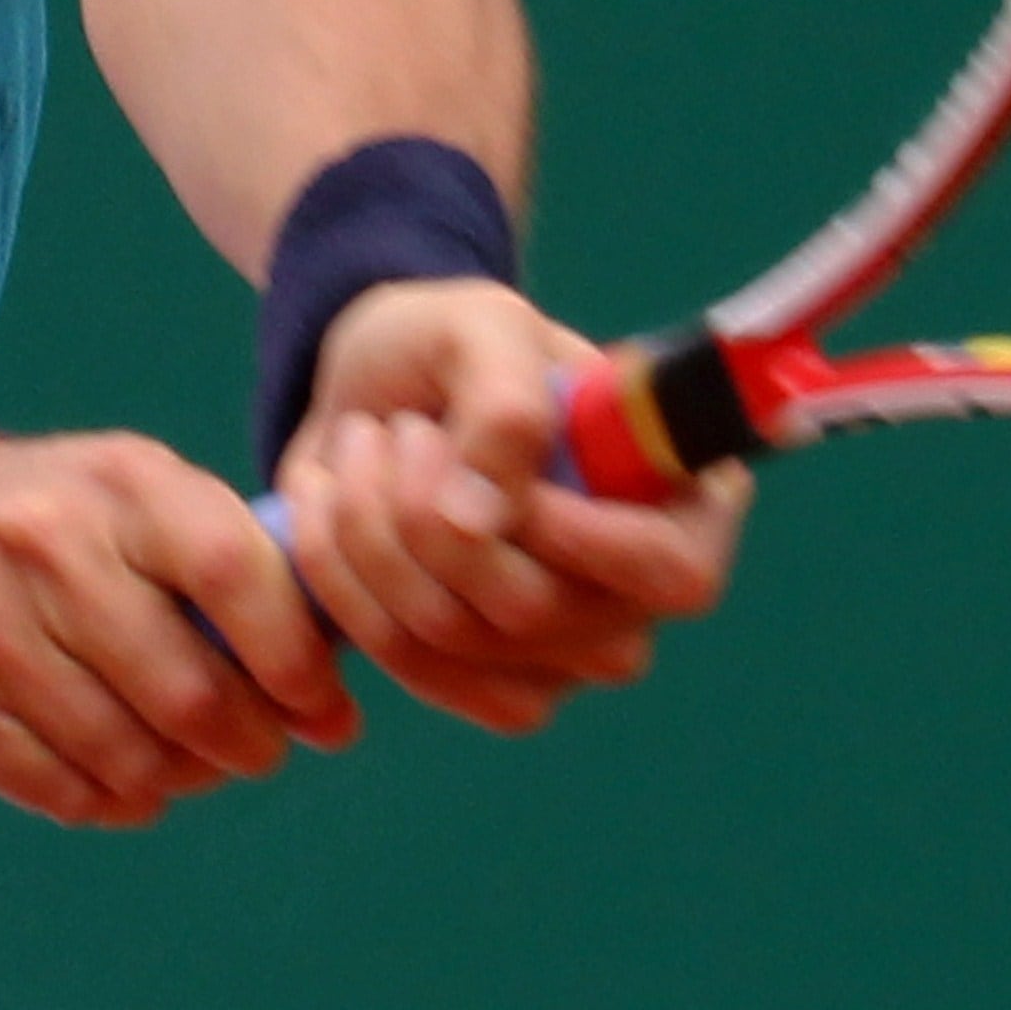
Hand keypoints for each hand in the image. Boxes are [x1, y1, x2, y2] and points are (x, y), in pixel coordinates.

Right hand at [0, 431, 358, 825]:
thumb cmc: (44, 522)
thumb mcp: (132, 497)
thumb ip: (226, 564)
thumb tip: (328, 676)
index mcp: (122, 482)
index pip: (237, 575)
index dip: (295, 660)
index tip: (324, 708)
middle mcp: (47, 543)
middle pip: (186, 689)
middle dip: (249, 743)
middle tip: (261, 751)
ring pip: (123, 752)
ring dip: (178, 780)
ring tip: (190, 768)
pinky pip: (51, 788)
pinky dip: (107, 803)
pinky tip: (125, 786)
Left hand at [272, 278, 750, 733]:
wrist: (377, 390)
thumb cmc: (455, 345)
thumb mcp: (482, 327)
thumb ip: (502, 405)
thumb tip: (479, 522)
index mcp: (678, 498)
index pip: (675, 569)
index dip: (585, 541)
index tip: (507, 480)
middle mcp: (631, 593)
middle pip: (536, 615)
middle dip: (428, 515)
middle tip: (399, 427)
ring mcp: (559, 653)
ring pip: (451, 644)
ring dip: (370, 536)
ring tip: (363, 447)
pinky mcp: (480, 682)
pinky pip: (405, 666)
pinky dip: (342, 583)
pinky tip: (332, 510)